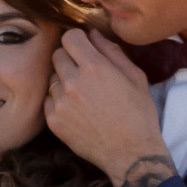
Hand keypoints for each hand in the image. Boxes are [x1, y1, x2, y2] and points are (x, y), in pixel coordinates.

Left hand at [46, 26, 174, 186]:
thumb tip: (93, 33)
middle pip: (57, 55)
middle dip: (69, 58)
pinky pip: (48, 99)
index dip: (78, 40)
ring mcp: (61, 103)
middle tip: (83, 71)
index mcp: (95, 67)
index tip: (84, 47)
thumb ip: (112, 51)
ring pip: (51, 77)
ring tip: (82, 93)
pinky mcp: (54, 121)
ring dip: (63, 80)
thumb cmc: (138, 113)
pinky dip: (59, 100)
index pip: (69, 37)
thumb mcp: (135, 76)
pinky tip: (76, 109)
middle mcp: (73, 83)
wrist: (131, 153)